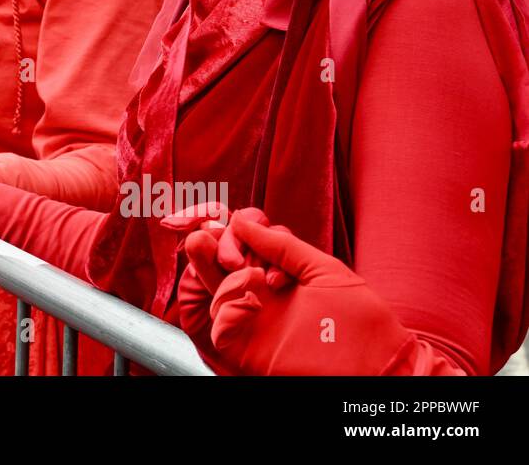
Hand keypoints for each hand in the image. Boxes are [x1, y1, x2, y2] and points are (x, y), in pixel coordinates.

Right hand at [169, 210, 419, 374]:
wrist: (376, 366)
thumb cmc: (361, 320)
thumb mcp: (323, 269)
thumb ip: (281, 245)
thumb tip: (240, 220)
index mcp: (279, 274)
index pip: (240, 247)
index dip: (226, 231)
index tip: (218, 216)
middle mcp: (262, 296)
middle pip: (218, 267)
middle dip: (207, 246)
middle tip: (209, 237)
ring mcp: (254, 322)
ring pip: (216, 293)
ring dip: (225, 277)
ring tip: (250, 273)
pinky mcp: (248, 348)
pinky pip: (221, 326)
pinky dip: (228, 309)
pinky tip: (250, 302)